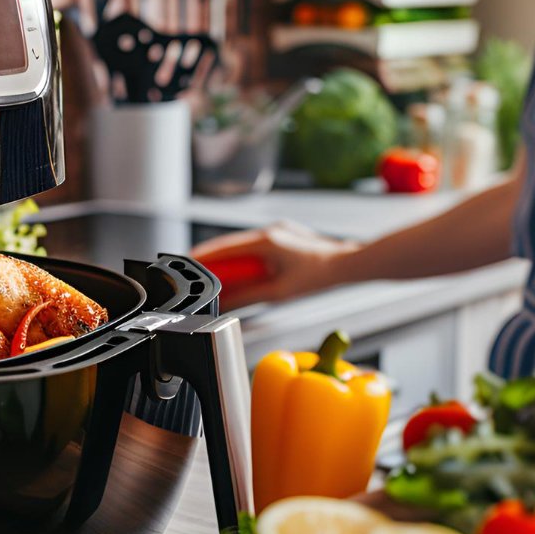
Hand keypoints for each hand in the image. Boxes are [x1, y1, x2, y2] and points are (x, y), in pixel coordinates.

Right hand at [190, 222, 358, 308]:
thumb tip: (228, 302)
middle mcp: (270, 231)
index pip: (224, 247)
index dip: (203, 256)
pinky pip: (256, 247)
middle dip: (216, 261)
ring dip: (233, 262)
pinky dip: (247, 260)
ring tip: (223, 279)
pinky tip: (246, 273)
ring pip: (244, 246)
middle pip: (231, 246)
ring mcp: (277, 232)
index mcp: (266, 240)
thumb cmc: (320, 274)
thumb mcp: (279, 292)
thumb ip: (249, 297)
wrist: (346, 263)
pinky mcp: (284, 237)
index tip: (188, 263)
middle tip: (202, 276)